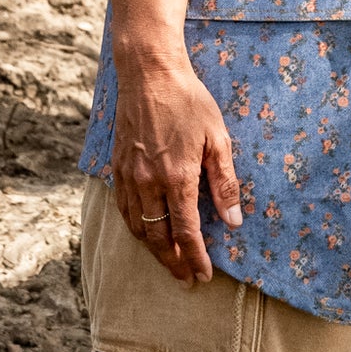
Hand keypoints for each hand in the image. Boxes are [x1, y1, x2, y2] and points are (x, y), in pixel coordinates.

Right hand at [111, 52, 242, 285]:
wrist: (149, 72)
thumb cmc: (189, 101)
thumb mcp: (218, 137)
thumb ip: (224, 182)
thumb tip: (233, 221)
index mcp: (177, 177)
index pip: (185, 232)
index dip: (195, 258)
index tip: (203, 276)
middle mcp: (148, 181)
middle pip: (156, 237)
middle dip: (172, 262)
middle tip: (185, 279)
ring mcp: (129, 174)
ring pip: (136, 226)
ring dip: (151, 249)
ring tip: (167, 260)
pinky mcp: (117, 165)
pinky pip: (123, 207)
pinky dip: (134, 226)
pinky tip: (144, 230)